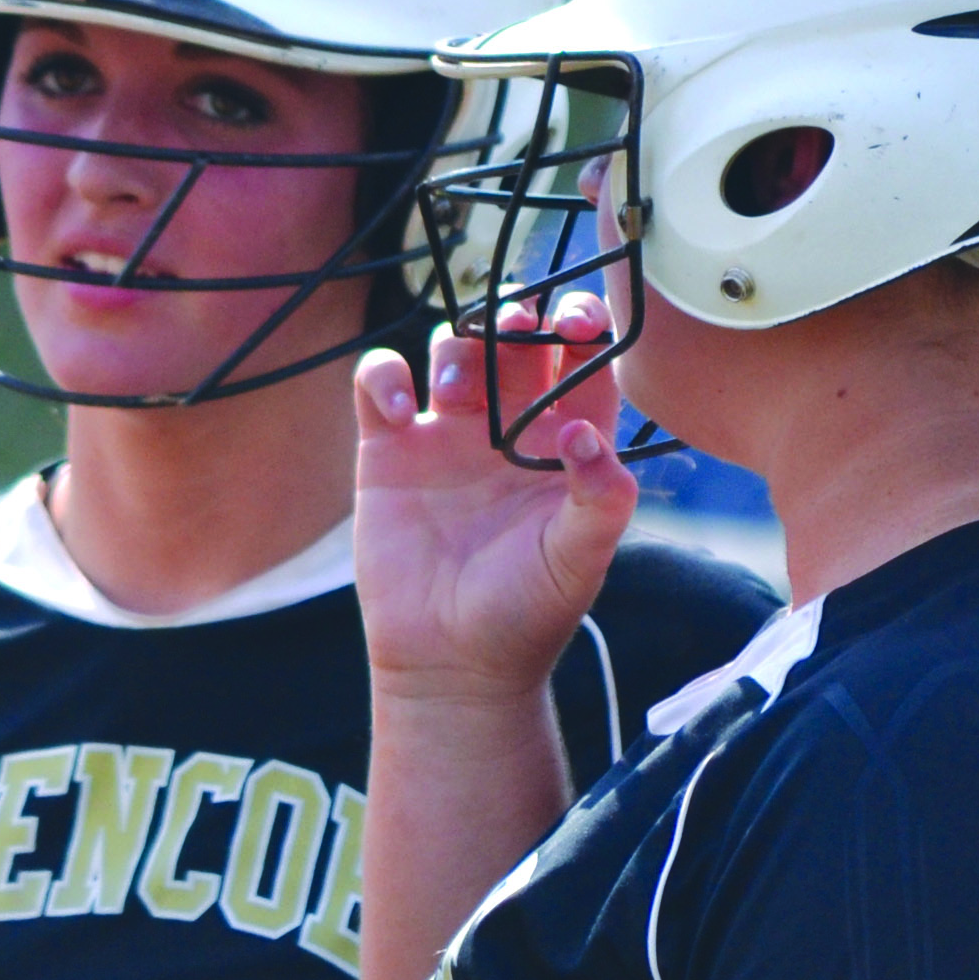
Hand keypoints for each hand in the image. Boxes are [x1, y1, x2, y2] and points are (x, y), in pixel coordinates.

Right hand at [352, 288, 636, 707]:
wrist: (452, 663)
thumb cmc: (528, 613)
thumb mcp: (580, 558)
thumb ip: (600, 495)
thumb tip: (585, 433)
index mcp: (565, 441)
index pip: (581, 359)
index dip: (582, 324)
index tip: (575, 322)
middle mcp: (508, 428)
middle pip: (513, 336)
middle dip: (515, 315)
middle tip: (514, 329)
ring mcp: (446, 435)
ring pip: (450, 346)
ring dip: (455, 344)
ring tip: (454, 391)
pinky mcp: (388, 450)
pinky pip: (378, 383)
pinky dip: (383, 377)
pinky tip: (398, 413)